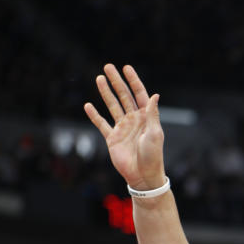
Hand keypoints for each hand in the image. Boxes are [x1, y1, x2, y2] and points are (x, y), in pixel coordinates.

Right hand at [84, 64, 165, 190]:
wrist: (143, 176)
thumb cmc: (153, 156)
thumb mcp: (155, 134)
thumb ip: (152, 114)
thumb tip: (155, 95)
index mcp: (145, 117)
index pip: (139, 94)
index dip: (133, 81)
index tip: (126, 68)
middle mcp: (133, 120)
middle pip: (124, 96)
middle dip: (116, 82)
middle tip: (108, 67)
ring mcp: (122, 128)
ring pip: (112, 106)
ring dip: (106, 93)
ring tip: (99, 78)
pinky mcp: (112, 138)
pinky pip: (101, 124)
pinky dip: (94, 115)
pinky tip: (88, 105)